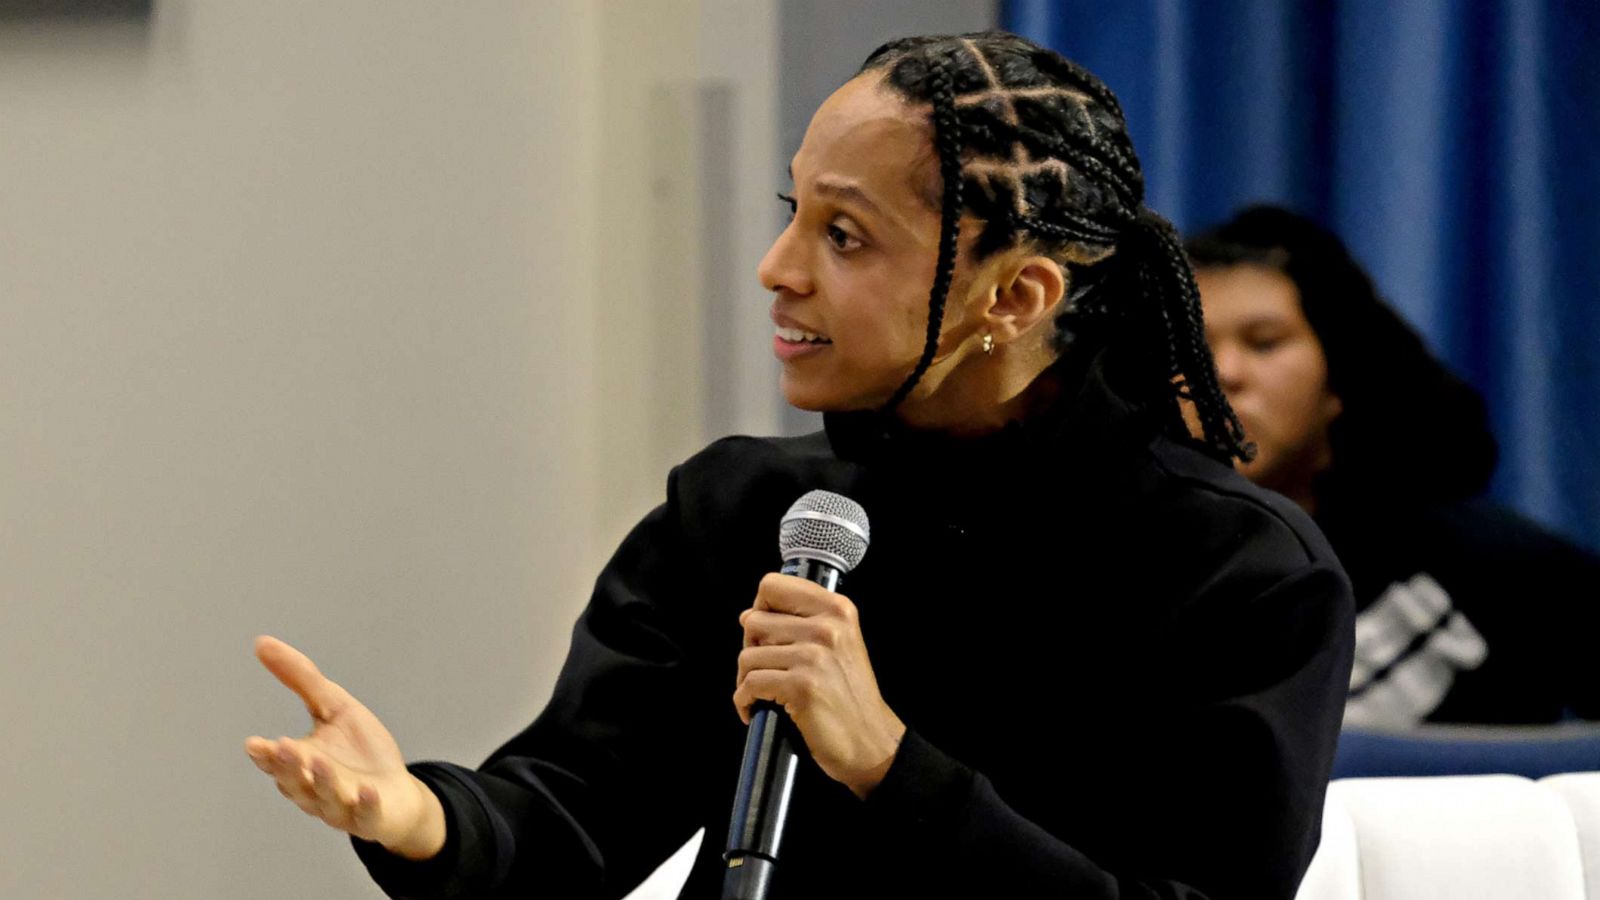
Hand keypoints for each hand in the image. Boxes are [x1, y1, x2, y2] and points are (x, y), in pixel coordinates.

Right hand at [243, 636, 445, 859]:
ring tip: (319, 762)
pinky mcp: (371, 818)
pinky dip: (364, 805)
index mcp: (302, 763)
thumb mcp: (334, 707)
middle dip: (288, 766)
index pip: (277, 761)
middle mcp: (315, 789)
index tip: (255, 744)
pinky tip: (366, 790)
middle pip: (295, 782)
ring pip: (326, 798)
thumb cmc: (361, 751)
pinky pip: (366, 815)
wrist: (398, 791)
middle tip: (281, 747)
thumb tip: (261, 642)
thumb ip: (300, 678)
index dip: (265, 755)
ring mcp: (342, 806)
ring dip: (323, 781)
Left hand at [733, 574, 905, 798]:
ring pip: (747, 656)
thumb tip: (748, 614)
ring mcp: (814, 657)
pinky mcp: (801, 687)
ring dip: (746, 679)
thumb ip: (802, 621)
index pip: (772, 586)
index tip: (766, 632)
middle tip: (767, 669)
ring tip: (764, 692)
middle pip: (753, 621)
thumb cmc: (849, 695)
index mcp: (837, 610)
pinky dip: (745, 701)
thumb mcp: (839, 643)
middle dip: (752, 647)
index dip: (760, 608)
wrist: (871, 741)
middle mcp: (827, 627)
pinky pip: (749, 685)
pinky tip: (756, 709)